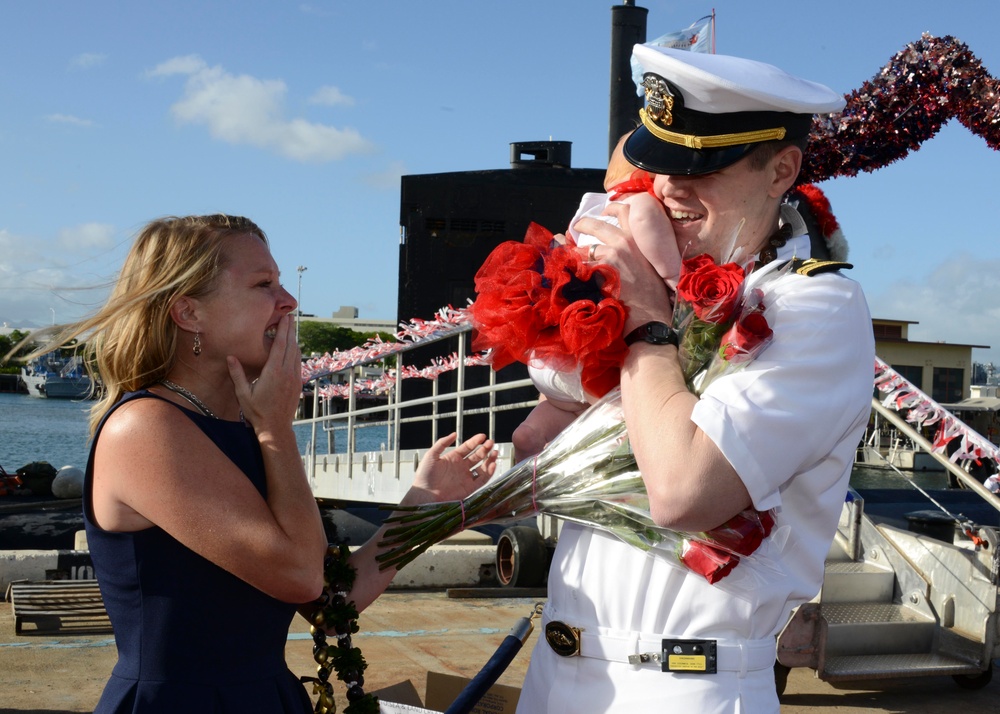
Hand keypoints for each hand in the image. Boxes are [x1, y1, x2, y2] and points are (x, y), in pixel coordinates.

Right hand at [227, 313, 301, 431]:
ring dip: (294, 340)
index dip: (283, 330)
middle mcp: (287, 373)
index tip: (285, 318)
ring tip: (290, 329)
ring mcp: (294, 378)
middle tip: (290, 316)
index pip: (280, 346)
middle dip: (290, 330)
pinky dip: (296, 352)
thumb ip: (237, 374)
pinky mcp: (298, 383)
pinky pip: (298, 363)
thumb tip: (230, 356)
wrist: (276, 427)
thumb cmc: (257, 411)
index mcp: (273, 372)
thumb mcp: (243, 393)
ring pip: (297, 354)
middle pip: (291, 345)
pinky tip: (293, 349)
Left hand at [403, 433, 497, 506]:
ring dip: (489, 459)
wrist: (425, 495)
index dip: (475, 441)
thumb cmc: (425, 476)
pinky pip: (482, 479)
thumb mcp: (431, 455)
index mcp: (453, 458)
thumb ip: (442, 443)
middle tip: (491, 442)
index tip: (483, 436)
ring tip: (494, 452)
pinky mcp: (469, 488)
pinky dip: (489, 472)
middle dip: (484, 448)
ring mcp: (466, 477)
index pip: (468, 447)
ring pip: (482, 467)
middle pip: (477, 456)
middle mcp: (461, 467)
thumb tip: (454, 434)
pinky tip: (492, 464)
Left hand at [576, 203, 672, 330]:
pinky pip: (581, 265)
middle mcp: (626, 240)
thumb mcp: (650, 265)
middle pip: (596, 224)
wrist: (651, 314)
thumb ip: (637, 252)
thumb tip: (619, 250)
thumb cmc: (653, 295)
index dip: (612, 208)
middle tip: (574, 227)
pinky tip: (571, 274)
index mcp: (640, 239)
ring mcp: (613, 253)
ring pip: (586, 248)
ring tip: (569, 257)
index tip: (603, 211)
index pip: (625, 212)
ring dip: (575, 253)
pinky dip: (575, 269)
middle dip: (582, 224)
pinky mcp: (602, 268)